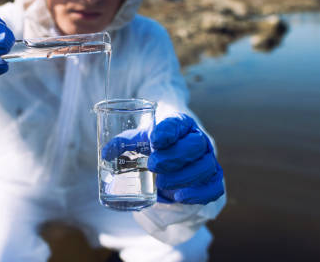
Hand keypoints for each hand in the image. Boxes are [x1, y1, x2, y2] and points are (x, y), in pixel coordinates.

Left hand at [101, 114, 223, 204]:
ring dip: (181, 177)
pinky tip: (180, 196)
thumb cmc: (154, 147)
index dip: (168, 131)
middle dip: (174, 157)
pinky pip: (212, 188)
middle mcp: (198, 140)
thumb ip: (123, 144)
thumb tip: (106, 153)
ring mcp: (208, 160)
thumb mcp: (139, 141)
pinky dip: (197, 194)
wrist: (173, 164)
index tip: (154, 140)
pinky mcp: (212, 181)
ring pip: (204, 167)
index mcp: (181, 125)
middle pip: (195, 145)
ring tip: (160, 183)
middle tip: (153, 166)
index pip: (178, 123)